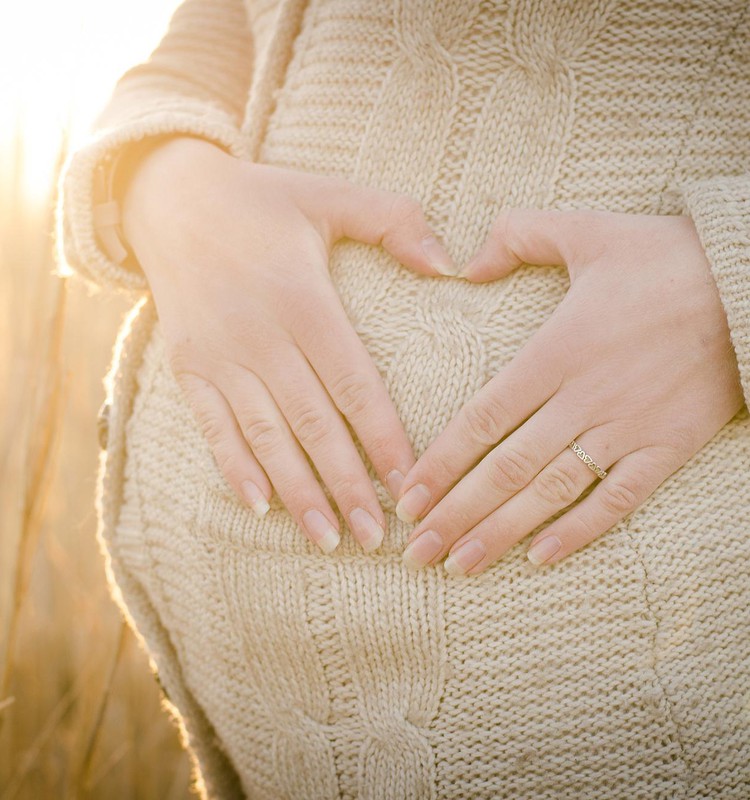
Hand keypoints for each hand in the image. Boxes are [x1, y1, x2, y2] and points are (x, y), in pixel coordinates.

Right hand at [120, 137, 455, 553]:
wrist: (170, 199)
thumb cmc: (262, 200)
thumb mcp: (329, 195)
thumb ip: (394, 221)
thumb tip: (452, 265)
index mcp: (303, 299)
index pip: (354, 384)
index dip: (384, 438)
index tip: (411, 484)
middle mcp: (261, 335)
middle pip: (313, 424)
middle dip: (348, 485)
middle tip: (378, 536)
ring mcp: (219, 355)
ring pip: (266, 436)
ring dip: (299, 491)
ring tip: (329, 538)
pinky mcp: (188, 365)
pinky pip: (212, 425)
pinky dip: (235, 466)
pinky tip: (261, 504)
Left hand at [395, 209, 743, 573]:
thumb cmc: (666, 257)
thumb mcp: (586, 230)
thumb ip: (518, 236)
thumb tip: (465, 264)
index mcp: (556, 352)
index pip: (483, 420)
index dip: (441, 464)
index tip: (408, 499)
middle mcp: (583, 399)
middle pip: (507, 469)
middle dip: (456, 513)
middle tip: (417, 553)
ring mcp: (626, 429)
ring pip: (552, 493)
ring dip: (502, 532)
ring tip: (459, 566)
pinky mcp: (667, 448)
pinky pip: (618, 500)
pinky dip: (579, 532)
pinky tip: (540, 560)